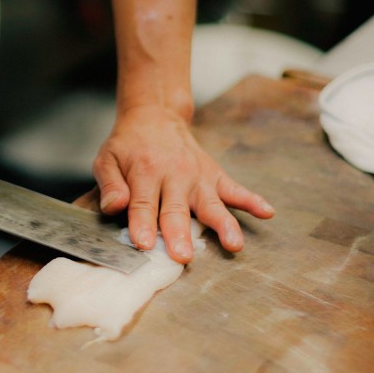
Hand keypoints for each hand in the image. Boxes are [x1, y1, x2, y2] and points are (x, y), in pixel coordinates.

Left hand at [92, 104, 273, 261]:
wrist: (155, 117)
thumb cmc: (128, 145)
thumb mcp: (107, 158)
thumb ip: (109, 184)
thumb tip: (114, 206)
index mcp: (145, 172)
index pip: (142, 203)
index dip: (142, 224)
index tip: (145, 244)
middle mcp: (174, 175)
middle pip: (176, 209)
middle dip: (180, 233)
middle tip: (183, 256)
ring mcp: (197, 176)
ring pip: (211, 203)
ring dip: (223, 224)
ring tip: (234, 243)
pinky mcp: (214, 175)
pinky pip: (235, 188)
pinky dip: (251, 200)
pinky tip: (267, 211)